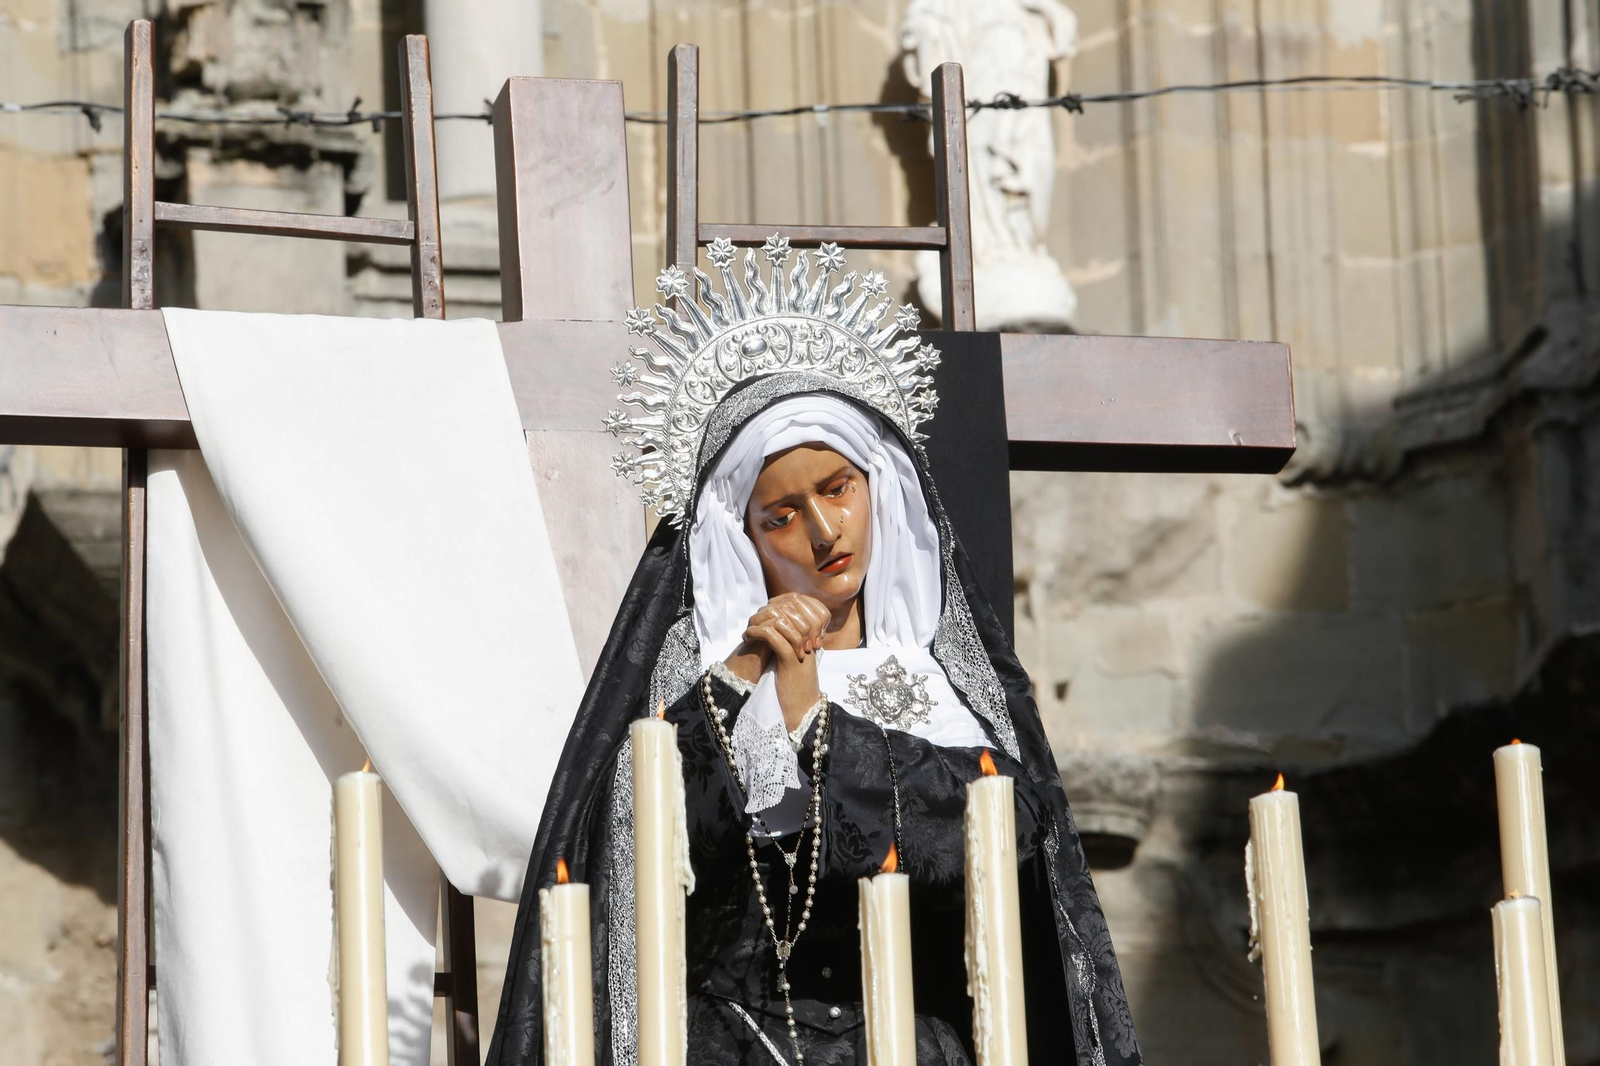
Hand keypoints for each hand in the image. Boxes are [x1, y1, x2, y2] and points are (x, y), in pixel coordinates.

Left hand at [724, 594, 829, 730]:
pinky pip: (775, 638)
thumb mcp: (792, 663)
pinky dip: (759, 633)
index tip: (761, 615)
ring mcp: (800, 650)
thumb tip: (772, 629)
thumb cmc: (794, 690)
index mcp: (808, 641)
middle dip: (769, 612)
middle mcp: (807, 642)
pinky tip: (748, 637)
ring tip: (748, 630)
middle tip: (752, 620)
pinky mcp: (791, 661)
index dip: (779, 607)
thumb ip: (787, 645)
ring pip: (784, 622)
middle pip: (792, 612)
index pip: (800, 610)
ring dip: (761, 622)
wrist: (802, 712)